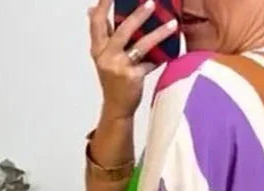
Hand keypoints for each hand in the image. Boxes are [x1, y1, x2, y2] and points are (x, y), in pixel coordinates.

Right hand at [88, 0, 179, 120]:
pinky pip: (150, 63)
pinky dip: (160, 58)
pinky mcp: (132, 77)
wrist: (116, 108)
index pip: (97, 22)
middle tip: (151, 3)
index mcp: (97, 49)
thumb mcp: (103, 56)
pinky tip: (169, 52)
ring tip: (173, 24)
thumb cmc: (112, 80)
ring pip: (141, 45)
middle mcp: (106, 57)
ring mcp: (119, 67)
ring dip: (159, 33)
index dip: (103, 5)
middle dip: (138, 15)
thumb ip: (102, 34)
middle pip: (122, 30)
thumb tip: (90, 9)